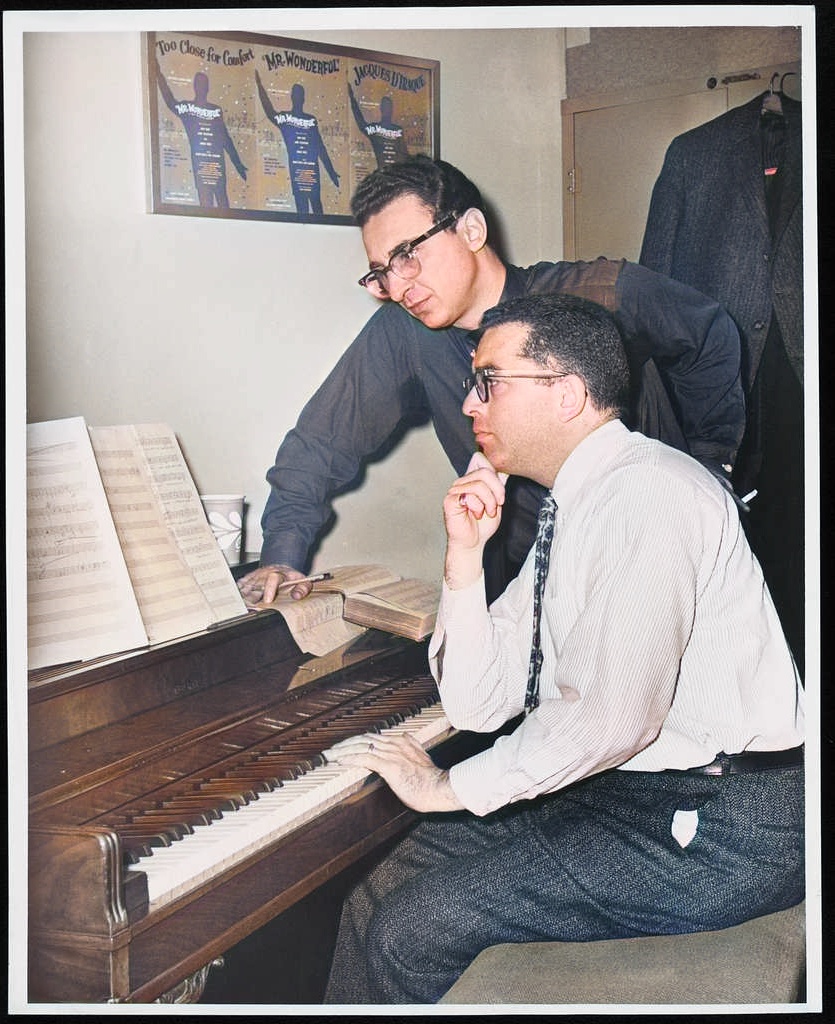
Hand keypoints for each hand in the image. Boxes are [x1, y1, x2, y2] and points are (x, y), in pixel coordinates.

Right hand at [237, 564, 311, 604]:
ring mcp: (255, 576)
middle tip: (250, 610)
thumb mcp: (303, 581)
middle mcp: (265, 574)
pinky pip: (240, 586)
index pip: (273, 579)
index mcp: (279, 574)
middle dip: (252, 597)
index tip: (267, 601)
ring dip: (243, 597)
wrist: (281, 567)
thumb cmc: (291, 577)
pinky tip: (235, 602)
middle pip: (256, 585)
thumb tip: (297, 595)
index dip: (269, 589)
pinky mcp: (247, 579)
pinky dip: (237, 594)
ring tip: (240, 609)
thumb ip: (303, 588)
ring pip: (246, 586)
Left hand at [321, 732, 463, 812]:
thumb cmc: (430, 778)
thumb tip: (405, 736)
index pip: (372, 737)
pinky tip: (340, 762)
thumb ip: (412, 745)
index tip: (343, 746)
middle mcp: (394, 744)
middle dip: (344, 744)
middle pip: (362, 739)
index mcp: (401, 741)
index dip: (355, 741)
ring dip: (342, 751)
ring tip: (329, 756)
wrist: (440, 788)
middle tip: (329, 751)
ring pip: (361, 746)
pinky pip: (365, 758)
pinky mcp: (390, 766)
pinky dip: (350, 759)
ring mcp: (392, 754)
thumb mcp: (422, 756)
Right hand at [442, 453, 507, 587]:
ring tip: (487, 512)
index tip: (499, 492)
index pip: (480, 459)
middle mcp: (462, 481)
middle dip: (497, 489)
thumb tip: (506, 468)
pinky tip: (475, 514)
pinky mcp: (450, 499)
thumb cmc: (482, 525)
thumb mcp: (497, 501)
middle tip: (498, 504)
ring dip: (489, 502)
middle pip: (485, 470)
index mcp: (472, 479)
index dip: (494, 471)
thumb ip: (499, 484)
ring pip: (480, 484)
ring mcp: (455, 489)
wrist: (473, 543)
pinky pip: (470, 495)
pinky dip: (478, 507)